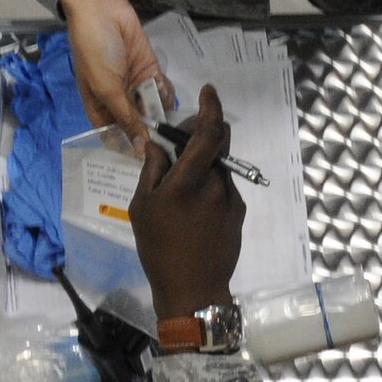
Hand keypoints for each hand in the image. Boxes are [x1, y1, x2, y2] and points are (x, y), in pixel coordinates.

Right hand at [60, 0, 168, 144]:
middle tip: (170, 146)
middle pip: (138, 126)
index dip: (130, 150)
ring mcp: (135, 87)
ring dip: (162, 114)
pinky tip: (166, 93)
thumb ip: (126, 117)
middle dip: (152, 133)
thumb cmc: (95, 51)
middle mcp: (118, 102)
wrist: (102, 10)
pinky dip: (165, 93)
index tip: (149, 163)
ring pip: (153, 110)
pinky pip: (161, 90)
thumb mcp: (107, 88)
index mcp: (99, 109)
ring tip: (173, 123)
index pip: (115, 138)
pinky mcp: (149, 72)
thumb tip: (139, 148)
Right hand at [128, 82, 244, 321]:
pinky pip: (224, 186)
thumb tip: (154, 143)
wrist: (194, 289)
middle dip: (202, 133)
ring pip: (220, 165)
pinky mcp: (239, 212)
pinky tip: (192, 206)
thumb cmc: (160, 250)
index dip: (211, 108)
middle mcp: (216, 184)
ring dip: (204, 162)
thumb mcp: (142, 208)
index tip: (208, 91)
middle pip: (218, 144)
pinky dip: (209, 183)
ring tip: (179, 183)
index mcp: (189, 181)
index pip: (208, 133)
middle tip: (178, 142)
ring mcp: (231, 198)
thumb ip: (151, 170)